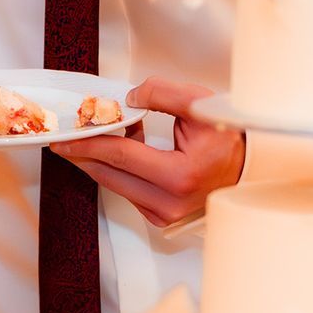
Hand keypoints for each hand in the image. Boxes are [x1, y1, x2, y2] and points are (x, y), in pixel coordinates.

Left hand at [50, 78, 243, 226]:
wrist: (251, 167)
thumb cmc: (228, 136)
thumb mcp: (199, 104)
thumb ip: (162, 93)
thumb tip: (127, 100)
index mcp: (180, 175)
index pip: (121, 156)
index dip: (89, 143)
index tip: (65, 136)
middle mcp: (171, 203)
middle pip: (111, 176)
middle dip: (83, 155)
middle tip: (61, 139)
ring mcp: (167, 215)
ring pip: (117, 186)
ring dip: (99, 162)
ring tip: (85, 139)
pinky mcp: (164, 219)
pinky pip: (129, 194)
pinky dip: (118, 173)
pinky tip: (115, 152)